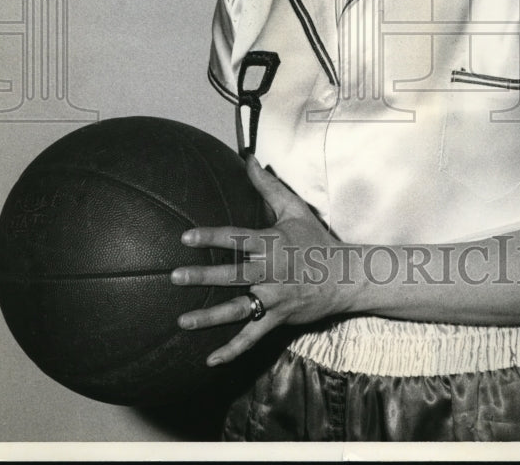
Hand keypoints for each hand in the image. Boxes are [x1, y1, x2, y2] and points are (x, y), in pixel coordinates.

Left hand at [171, 155, 352, 365]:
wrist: (344, 276)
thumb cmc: (316, 239)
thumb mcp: (294, 209)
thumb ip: (268, 187)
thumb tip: (249, 159)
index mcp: (272, 243)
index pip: (237, 239)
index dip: (212, 237)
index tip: (186, 237)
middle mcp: (271, 271)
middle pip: (233, 274)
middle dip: (204, 276)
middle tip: (175, 277)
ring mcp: (274, 297)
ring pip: (238, 308)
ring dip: (210, 316)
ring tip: (182, 320)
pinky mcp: (278, 318)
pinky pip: (252, 336)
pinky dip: (232, 350)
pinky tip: (210, 359)